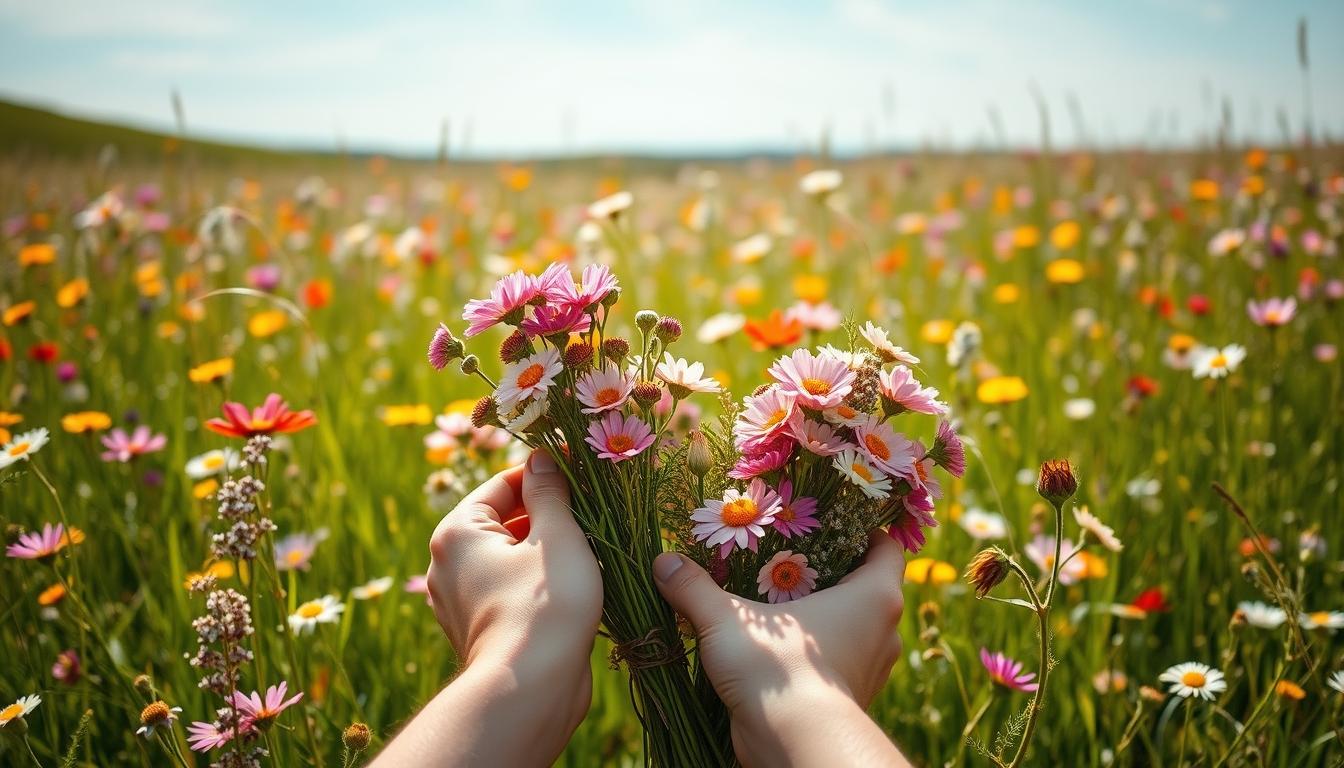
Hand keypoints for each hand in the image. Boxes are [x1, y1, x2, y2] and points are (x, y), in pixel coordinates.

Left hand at [376, 449, 601, 766]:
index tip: (583, 475)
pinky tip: (570, 588)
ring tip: (587, 554)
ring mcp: (458, 600)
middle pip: (503, 520)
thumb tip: (543, 457)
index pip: (503, 483)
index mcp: (457, 531)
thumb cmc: (546, 607)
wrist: (529, 691)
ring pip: (508, 557)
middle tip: (592, 517)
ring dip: (545, 551)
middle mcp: (446, 563)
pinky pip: (507, 589)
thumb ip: (550, 492)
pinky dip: (535, 582)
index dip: (545, 475)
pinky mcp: (477, 629)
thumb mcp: (557, 537)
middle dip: (547, 516)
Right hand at [652, 530, 909, 766]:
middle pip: (867, 589)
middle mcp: (884, 632)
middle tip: (791, 560)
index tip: (834, 525)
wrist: (795, 746)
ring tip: (779, 605)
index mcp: (875, 597)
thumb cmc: (778, 670)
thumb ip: (695, 588)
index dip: (865, 534)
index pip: (888, 551)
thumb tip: (663, 561)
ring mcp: (871, 670)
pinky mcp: (850, 699)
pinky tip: (778, 648)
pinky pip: (838, 664)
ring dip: (822, 618)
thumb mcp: (727, 620)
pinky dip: (815, 654)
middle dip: (833, 575)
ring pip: (853, 630)